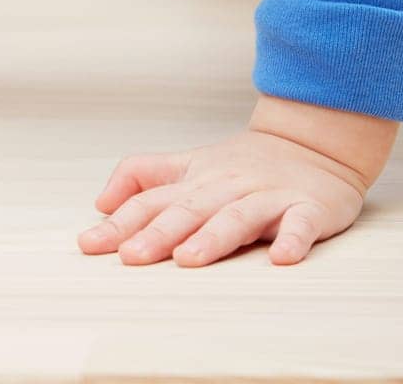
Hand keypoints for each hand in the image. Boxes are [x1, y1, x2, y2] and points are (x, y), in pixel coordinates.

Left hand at [77, 127, 367, 267]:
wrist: (313, 143)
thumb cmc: (245, 164)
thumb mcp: (189, 165)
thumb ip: (144, 177)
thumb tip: (101, 202)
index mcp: (196, 179)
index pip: (152, 200)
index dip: (121, 222)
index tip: (89, 244)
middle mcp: (227, 187)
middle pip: (189, 210)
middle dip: (158, 234)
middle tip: (131, 257)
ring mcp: (267, 197)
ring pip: (237, 217)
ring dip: (213, 237)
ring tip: (189, 259)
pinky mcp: (308, 208)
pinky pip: (301, 225)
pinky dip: (293, 240)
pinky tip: (283, 258)